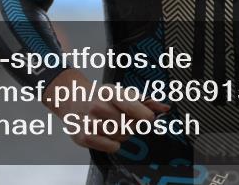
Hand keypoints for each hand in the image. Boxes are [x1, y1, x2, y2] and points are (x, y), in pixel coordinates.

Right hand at [42, 69, 170, 152]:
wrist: (73, 99)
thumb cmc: (100, 97)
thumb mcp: (121, 92)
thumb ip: (145, 101)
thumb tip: (164, 108)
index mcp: (110, 92)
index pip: (133, 107)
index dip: (145, 115)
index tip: (148, 117)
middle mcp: (98, 106)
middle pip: (130, 126)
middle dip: (132, 125)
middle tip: (123, 119)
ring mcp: (90, 122)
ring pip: (122, 137)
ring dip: (121, 134)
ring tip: (112, 124)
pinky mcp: (83, 137)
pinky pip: (111, 147)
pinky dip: (112, 143)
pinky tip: (105, 134)